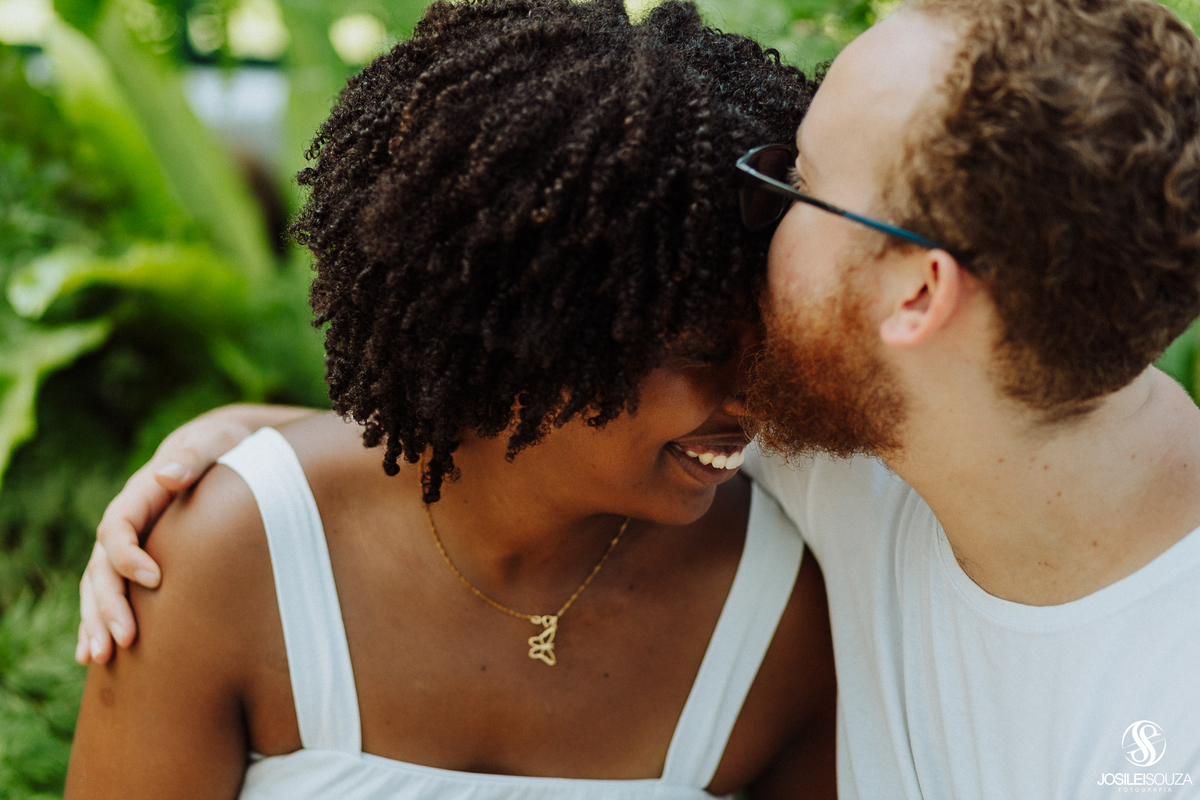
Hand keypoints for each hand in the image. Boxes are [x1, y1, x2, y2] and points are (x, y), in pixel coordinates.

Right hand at [77, 404, 315, 664]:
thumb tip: (167, 474)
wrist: (227, 453)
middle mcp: (128, 523)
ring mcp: (131, 546)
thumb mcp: (216, 442)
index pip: (117, 527)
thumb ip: (194, 456)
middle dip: (107, 604)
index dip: (128, 555)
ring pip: (97, 587)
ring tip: (100, 658)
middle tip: (123, 640)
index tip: (156, 579)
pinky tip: (90, 656)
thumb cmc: (227, 447)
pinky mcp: (141, 565)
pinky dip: (97, 623)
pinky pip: (110, 595)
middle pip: (101, 566)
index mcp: (141, 494)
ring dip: (96, 622)